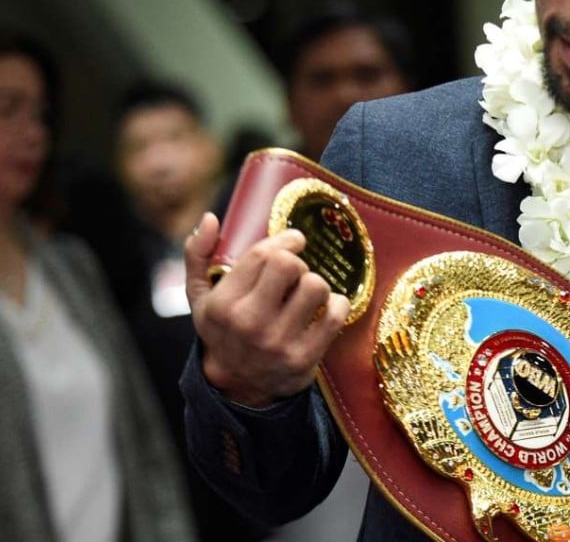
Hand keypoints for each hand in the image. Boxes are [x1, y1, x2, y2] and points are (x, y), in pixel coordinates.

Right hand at [185, 212, 348, 406]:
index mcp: (222, 304)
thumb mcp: (200, 297)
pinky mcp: (304, 358)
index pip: (263, 254)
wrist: (239, 387)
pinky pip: (336, 313)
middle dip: (298, 262)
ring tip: (306, 294)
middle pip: (290, 265)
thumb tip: (210, 218)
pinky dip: (336, 305)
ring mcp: (278, 342)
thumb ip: (198, 255)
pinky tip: (324, 310)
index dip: (286, 240)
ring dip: (316, 284)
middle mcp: (249, 323)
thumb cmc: (223, 331)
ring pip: (316, 286)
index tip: (294, 242)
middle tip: (295, 273)